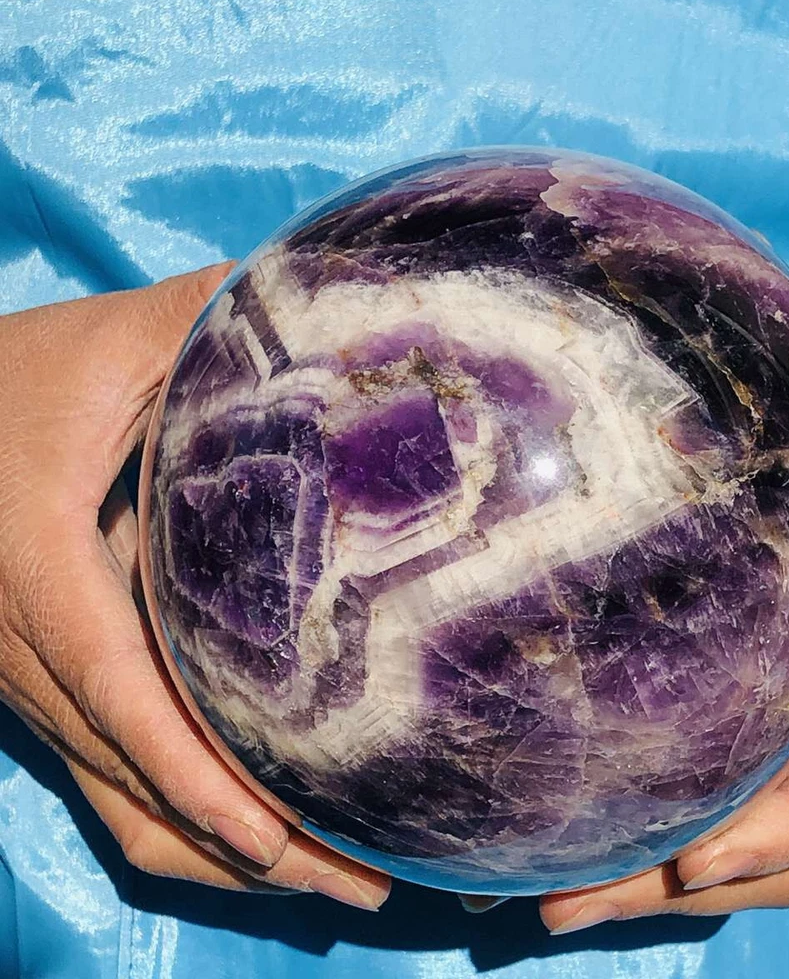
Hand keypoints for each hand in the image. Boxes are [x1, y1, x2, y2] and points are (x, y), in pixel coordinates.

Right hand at [0, 267, 389, 909]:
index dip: (190, 770)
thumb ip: (212, 325)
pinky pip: (109, 783)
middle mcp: (24, 647)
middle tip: (362, 880)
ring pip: (118, 802)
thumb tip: (332, 300)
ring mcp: (32, 683)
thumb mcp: (115, 342)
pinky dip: (181, 825)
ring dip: (220, 856)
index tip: (275, 835)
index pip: (116, 687)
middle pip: (132, 773)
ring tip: (336, 881)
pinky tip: (261, 841)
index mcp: (38, 562)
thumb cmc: (15, 376)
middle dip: (243, 841)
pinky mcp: (50, 690)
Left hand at [539, 295, 788, 933]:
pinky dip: (676, 824)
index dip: (783, 830)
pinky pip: (742, 786)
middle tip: (561, 902)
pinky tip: (589, 823)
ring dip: (666, 879)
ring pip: (763, 838)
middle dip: (683, 884)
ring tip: (554, 894)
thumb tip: (689, 320)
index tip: (689, 857)